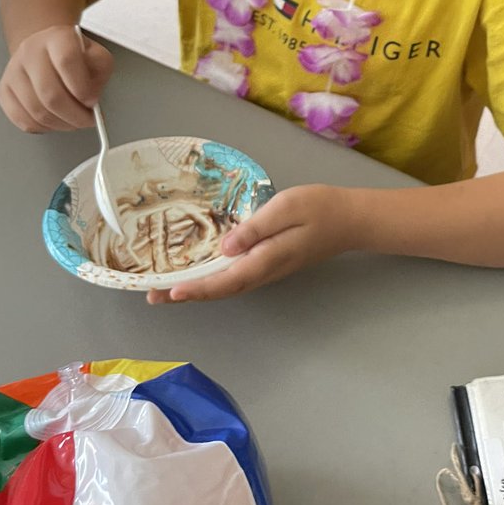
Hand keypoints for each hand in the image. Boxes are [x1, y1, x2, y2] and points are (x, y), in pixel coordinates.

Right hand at [0, 25, 113, 131]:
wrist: (49, 52)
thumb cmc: (77, 57)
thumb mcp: (98, 57)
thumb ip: (100, 74)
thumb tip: (90, 100)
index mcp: (57, 37)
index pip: (67, 61)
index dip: (82, 88)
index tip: (93, 101)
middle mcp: (30, 51)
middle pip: (50, 93)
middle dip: (74, 115)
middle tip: (87, 120)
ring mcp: (13, 71)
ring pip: (36, 111)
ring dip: (61, 124)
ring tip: (74, 121)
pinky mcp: (4, 90)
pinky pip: (23, 120)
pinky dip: (44, 128)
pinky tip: (56, 121)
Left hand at [147, 184, 356, 303]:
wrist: (350, 219)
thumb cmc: (319, 208)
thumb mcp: (286, 208)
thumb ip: (256, 228)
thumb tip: (225, 247)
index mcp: (266, 258)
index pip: (226, 279)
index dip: (197, 288)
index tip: (171, 292)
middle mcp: (265, 270)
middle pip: (222, 289)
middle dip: (187, 294)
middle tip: (153, 296)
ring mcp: (268, 270)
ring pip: (228, 286)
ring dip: (198, 290)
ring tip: (167, 290)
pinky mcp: (270, 263)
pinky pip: (236, 278)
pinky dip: (213, 280)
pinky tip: (202, 273)